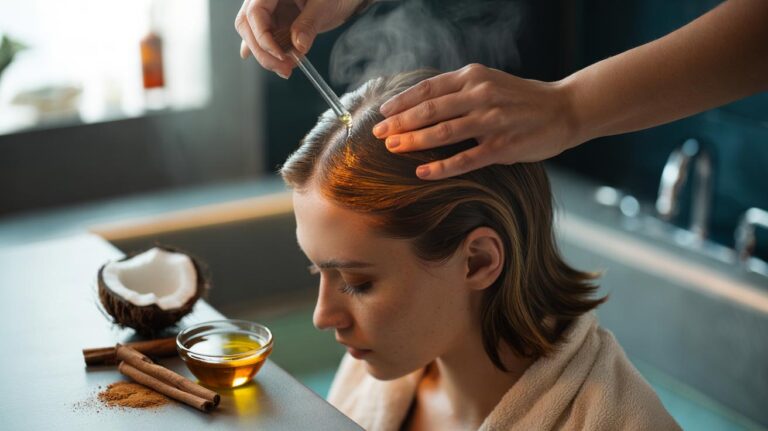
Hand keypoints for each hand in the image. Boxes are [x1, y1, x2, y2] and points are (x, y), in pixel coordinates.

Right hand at [235, 0, 362, 77]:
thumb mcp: (324, 5)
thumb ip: (309, 24)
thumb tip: (298, 45)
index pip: (255, 13)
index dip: (263, 38)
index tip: (281, 56)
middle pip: (247, 26)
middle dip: (263, 52)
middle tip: (284, 69)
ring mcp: (268, 10)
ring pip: (252, 34)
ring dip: (266, 56)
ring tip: (287, 69)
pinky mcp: (274, 22)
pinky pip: (261, 36)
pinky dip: (264, 50)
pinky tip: (259, 59)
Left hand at [372, 64, 580, 179]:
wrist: (564, 109)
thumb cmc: (521, 98)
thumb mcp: (490, 82)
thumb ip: (460, 90)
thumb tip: (423, 103)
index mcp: (474, 77)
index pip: (429, 88)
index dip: (402, 101)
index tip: (383, 112)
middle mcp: (480, 95)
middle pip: (430, 110)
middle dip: (400, 123)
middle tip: (378, 134)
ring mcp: (491, 121)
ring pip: (442, 133)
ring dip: (413, 141)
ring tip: (393, 149)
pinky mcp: (502, 146)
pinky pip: (464, 159)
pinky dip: (440, 167)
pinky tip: (422, 172)